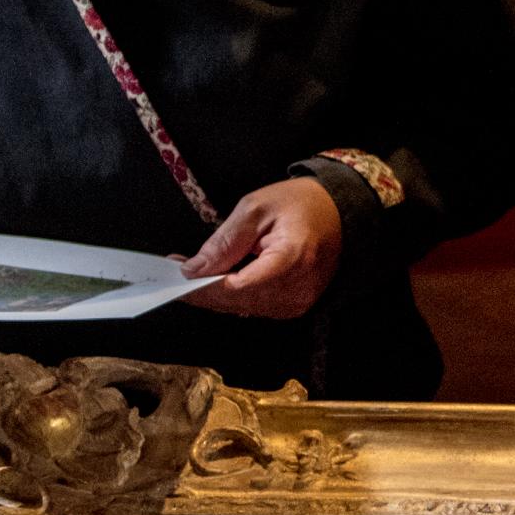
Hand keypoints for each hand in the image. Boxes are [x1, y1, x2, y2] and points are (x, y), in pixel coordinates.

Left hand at [181, 176, 343, 317]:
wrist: (338, 213)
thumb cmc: (301, 204)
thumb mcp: (256, 208)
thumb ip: (224, 241)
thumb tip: (194, 270)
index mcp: (292, 258)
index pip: (237, 286)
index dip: (204, 285)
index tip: (178, 273)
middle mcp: (298, 288)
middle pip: (237, 302)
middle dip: (203, 290)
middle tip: (177, 271)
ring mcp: (298, 302)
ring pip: (242, 309)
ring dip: (215, 295)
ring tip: (195, 273)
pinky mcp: (295, 306)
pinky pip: (255, 308)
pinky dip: (233, 297)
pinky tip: (219, 280)